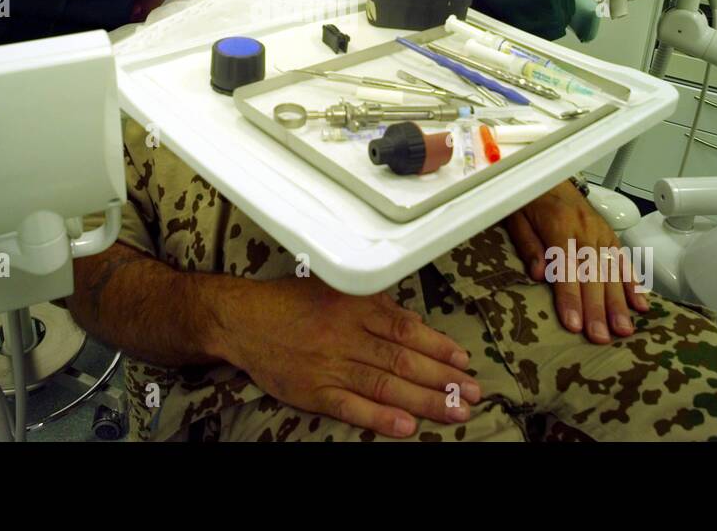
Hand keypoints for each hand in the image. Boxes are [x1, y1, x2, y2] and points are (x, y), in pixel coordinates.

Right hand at [218, 274, 480, 438]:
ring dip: (425, 401)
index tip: (464, 361)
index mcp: (355, 307)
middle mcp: (347, 335)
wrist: (243, 320)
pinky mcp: (314, 391)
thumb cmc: (289, 302)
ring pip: (386, 385)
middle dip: (443, 379)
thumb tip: (412, 321)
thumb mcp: (335, 288)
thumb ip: (374, 305)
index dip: (438, 346)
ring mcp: (331, 364)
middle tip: (473, 393)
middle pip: (403, 360)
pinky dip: (380, 418)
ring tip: (455, 413)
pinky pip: (352, 407)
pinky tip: (406, 426)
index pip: (407, 329)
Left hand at [504, 179, 650, 343]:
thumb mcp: (517, 218)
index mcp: (559, 224)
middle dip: (597, 308)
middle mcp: (585, 229)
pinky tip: (641, 305)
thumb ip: (529, 245)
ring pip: (612, 270)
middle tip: (600, 337)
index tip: (574, 323)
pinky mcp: (609, 235)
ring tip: (623, 330)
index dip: (571, 297)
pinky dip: (634, 283)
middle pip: (593, 273)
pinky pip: (624, 260)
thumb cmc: (530, 200)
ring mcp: (601, 232)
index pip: (566, 267)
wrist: (548, 175)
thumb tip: (538, 274)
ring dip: (619, 302)